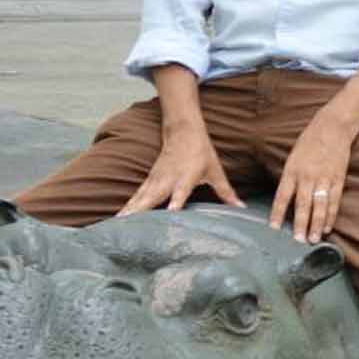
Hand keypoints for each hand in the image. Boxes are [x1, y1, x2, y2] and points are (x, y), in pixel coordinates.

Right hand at [118, 123, 240, 215]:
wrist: (183, 132)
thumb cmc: (201, 153)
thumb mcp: (216, 172)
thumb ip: (226, 192)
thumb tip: (242, 207)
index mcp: (186, 178)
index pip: (181, 192)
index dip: (176, 202)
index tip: (171, 212)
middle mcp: (168, 180)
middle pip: (153, 197)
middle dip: (141, 212)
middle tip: (128, 226)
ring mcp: (155, 180)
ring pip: (140, 198)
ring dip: (129, 211)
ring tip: (117, 225)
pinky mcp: (149, 181)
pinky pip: (136, 196)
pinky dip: (127, 206)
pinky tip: (118, 218)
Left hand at [270, 111, 354, 242]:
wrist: (333, 127)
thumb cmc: (309, 142)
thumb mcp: (292, 158)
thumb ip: (289, 178)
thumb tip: (285, 200)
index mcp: (292, 170)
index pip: (282, 196)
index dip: (277, 213)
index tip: (273, 228)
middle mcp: (307, 176)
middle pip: (302, 204)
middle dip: (300, 224)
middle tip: (297, 241)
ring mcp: (324, 178)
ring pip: (319, 206)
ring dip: (316, 224)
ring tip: (313, 239)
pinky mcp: (338, 179)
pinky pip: (334, 200)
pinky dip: (331, 215)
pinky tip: (328, 226)